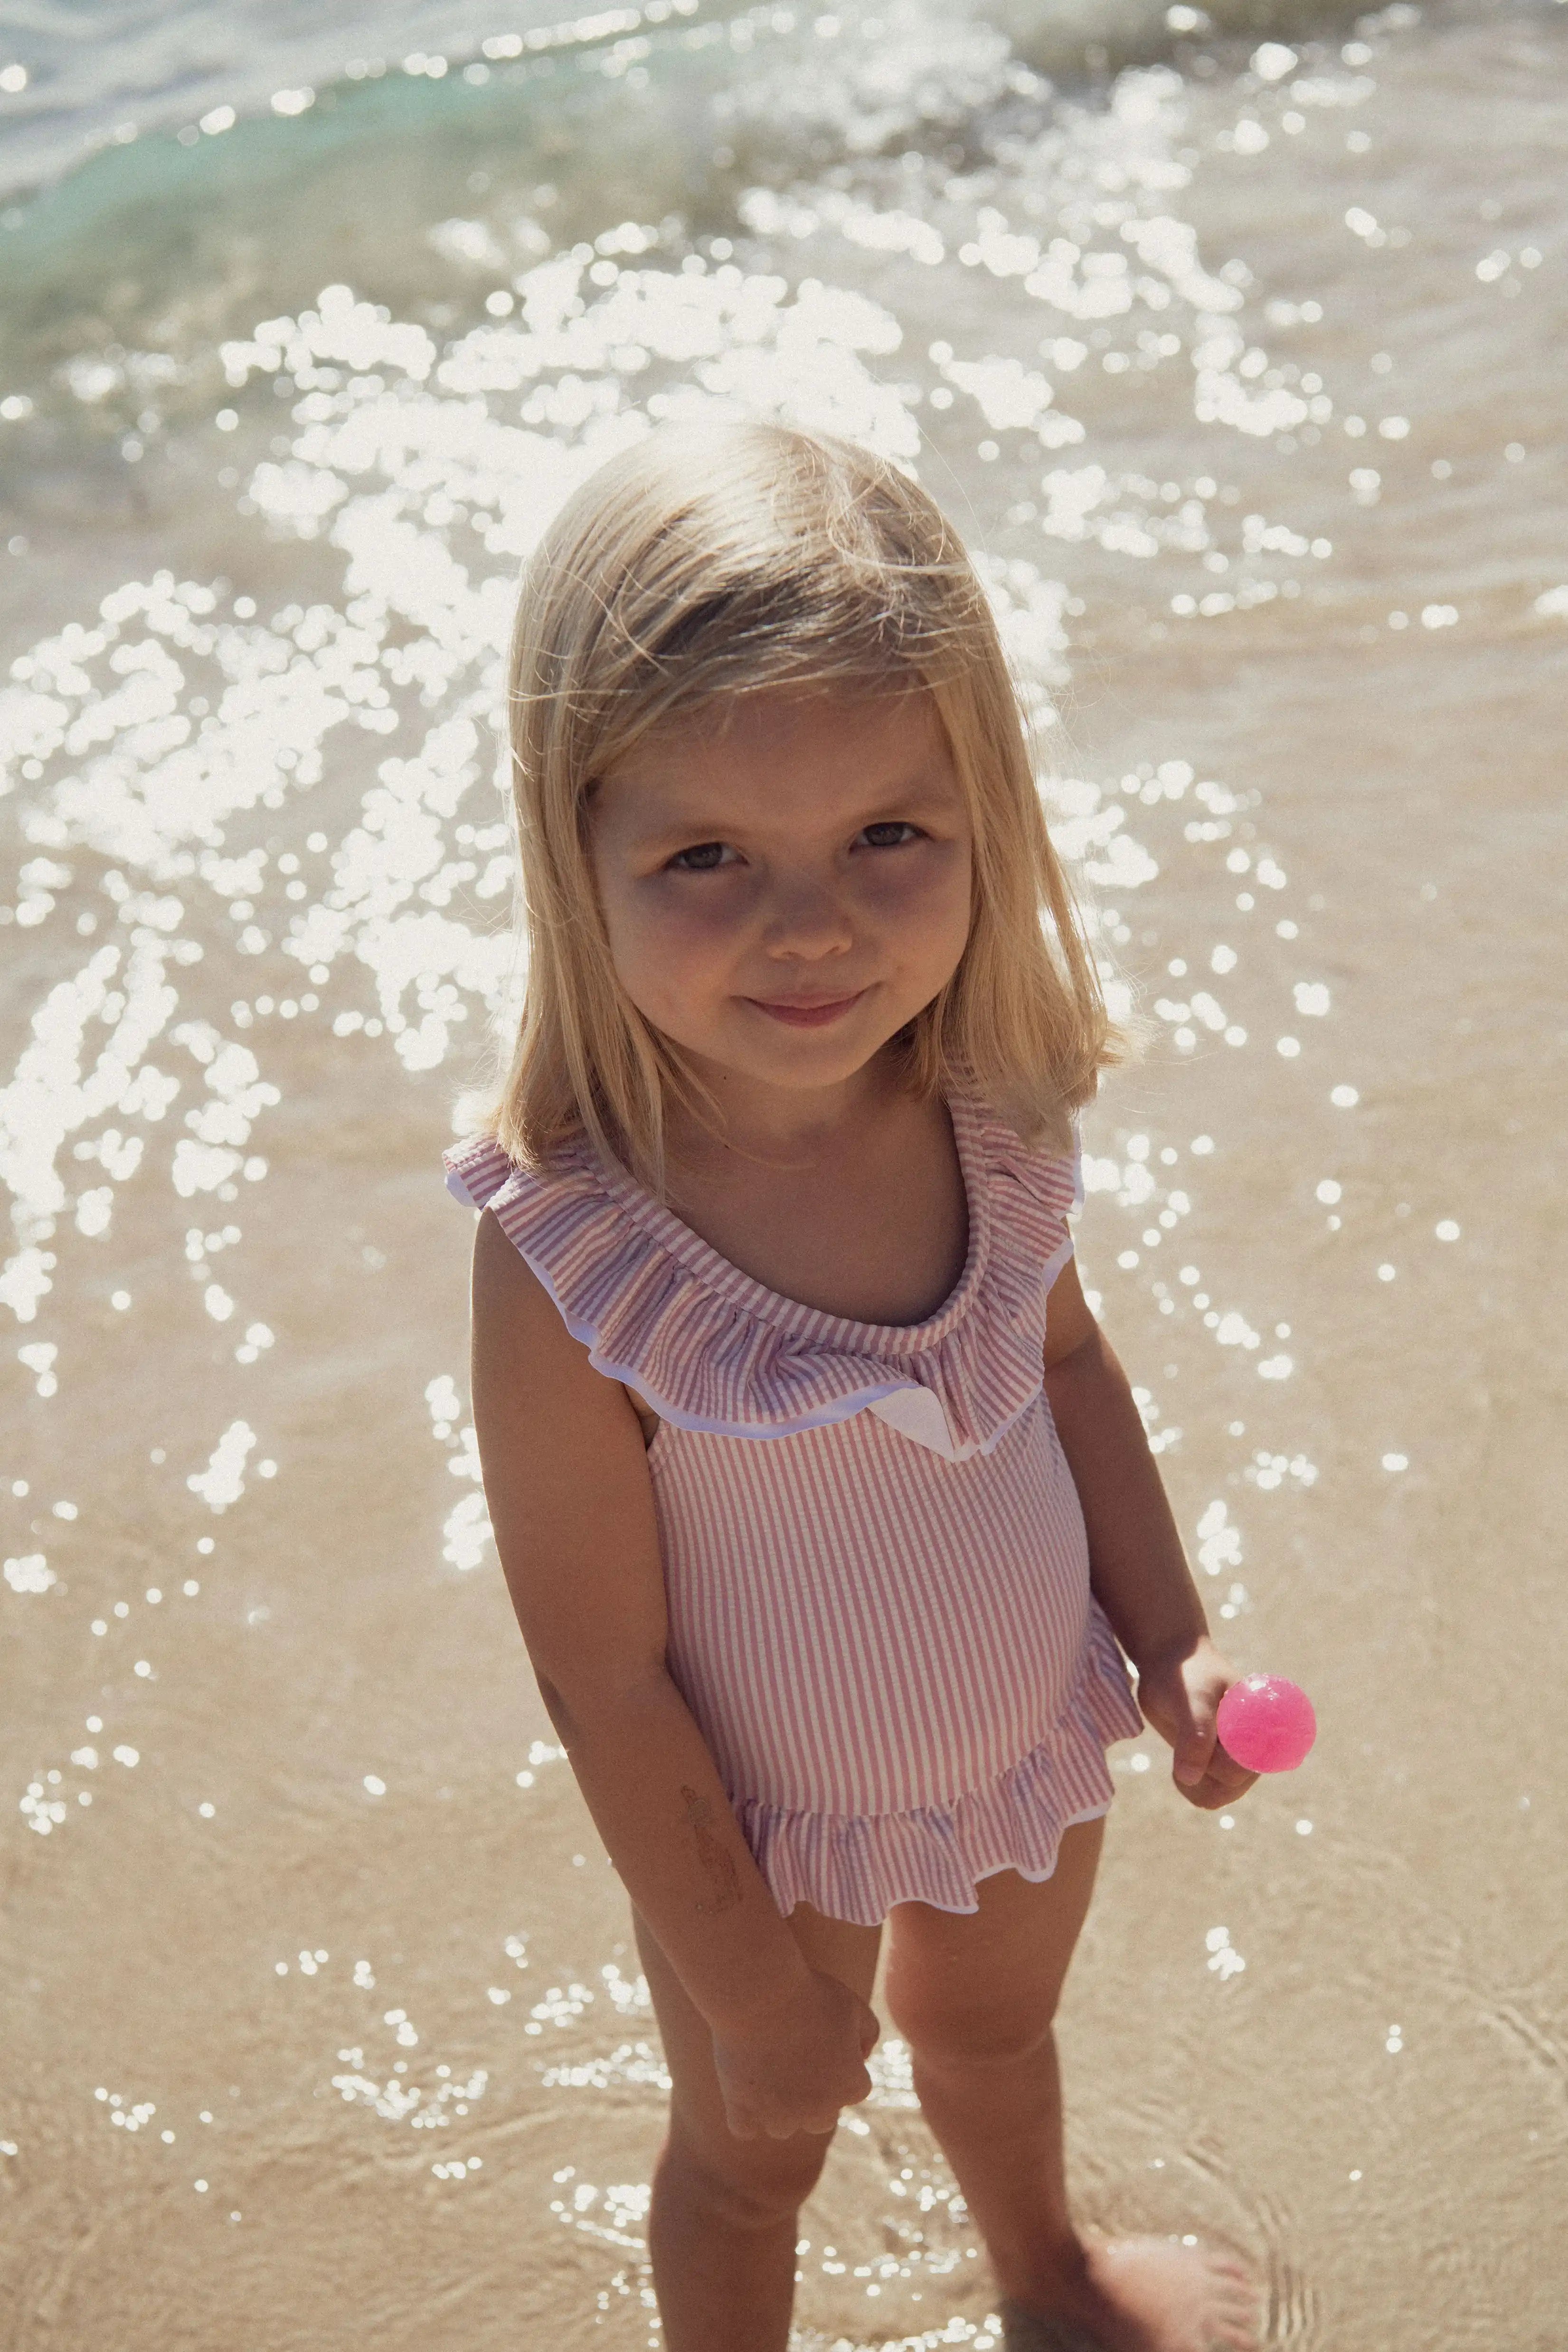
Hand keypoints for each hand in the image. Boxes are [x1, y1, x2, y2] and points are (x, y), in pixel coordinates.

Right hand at [712, 1969, 879, 2140]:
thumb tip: (862, 2055)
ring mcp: (778, 2117)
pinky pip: (744, 2129)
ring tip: (767, 2068)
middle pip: (820, 2117)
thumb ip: (869, 2032)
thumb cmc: (810, 1995)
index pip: (853, 2087)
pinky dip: (743, 2114)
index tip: (821, 2037)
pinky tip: (742, 2087)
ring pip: (782, 2127)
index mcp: (851, 2087)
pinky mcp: (743, 2112)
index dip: (840, 2062)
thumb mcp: (853, 2005)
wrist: (761, 1993)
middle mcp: (819, 2113)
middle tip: (795, 2057)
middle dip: (812, 2095)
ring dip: (778, 2107)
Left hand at [1135, 1636, 1259, 1810]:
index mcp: (1262, 1730)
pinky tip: (1180, 1760)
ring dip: (1194, 1780)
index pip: (1250, 1769)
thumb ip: (1195, 1736)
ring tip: (1183, 1745)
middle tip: (1189, 1735)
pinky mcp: (1212, 1767)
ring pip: (1215, 1796)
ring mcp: (1232, 1761)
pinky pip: (1202, 1794)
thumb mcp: (1190, 1699)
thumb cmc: (1186, 1675)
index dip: (1225, 1764)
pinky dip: (1187, 1783)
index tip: (1208, 1739)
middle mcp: (1252, 1750)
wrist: (1170, 1664)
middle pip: (1230, 1788)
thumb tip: (1190, 1778)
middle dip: (1204, 1769)